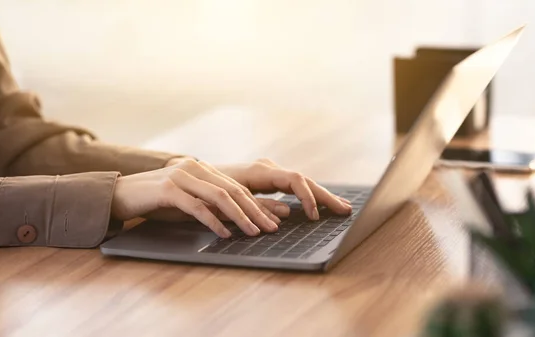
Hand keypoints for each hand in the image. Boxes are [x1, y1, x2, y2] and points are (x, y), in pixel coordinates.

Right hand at [111, 159, 350, 237]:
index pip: (237, 187)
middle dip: (256, 210)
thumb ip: (208, 204)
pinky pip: (196, 206)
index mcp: (201, 168)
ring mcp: (181, 176)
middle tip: (272, 228)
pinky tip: (225, 233)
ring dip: (240, 216)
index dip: (258, 203)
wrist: (118, 195)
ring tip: (254, 232)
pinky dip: (213, 221)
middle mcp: (194, 167)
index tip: (274, 219)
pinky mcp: (167, 189)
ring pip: (219, 196)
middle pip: (233, 190)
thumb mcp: (185, 201)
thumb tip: (236, 220)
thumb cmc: (154, 201)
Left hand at [215, 158, 351, 220]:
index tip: (315, 216)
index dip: (308, 198)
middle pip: (303, 180)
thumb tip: (286, 214)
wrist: (189, 174)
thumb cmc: (206, 190)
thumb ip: (257, 207)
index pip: (294, 180)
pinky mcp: (266, 179)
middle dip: (325, 196)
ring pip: (300, 182)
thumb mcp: (227, 202)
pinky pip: (292, 186)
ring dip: (320, 195)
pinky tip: (318, 205)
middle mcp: (266, 168)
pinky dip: (307, 195)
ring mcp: (267, 172)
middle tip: (345, 210)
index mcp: (259, 171)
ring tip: (340, 207)